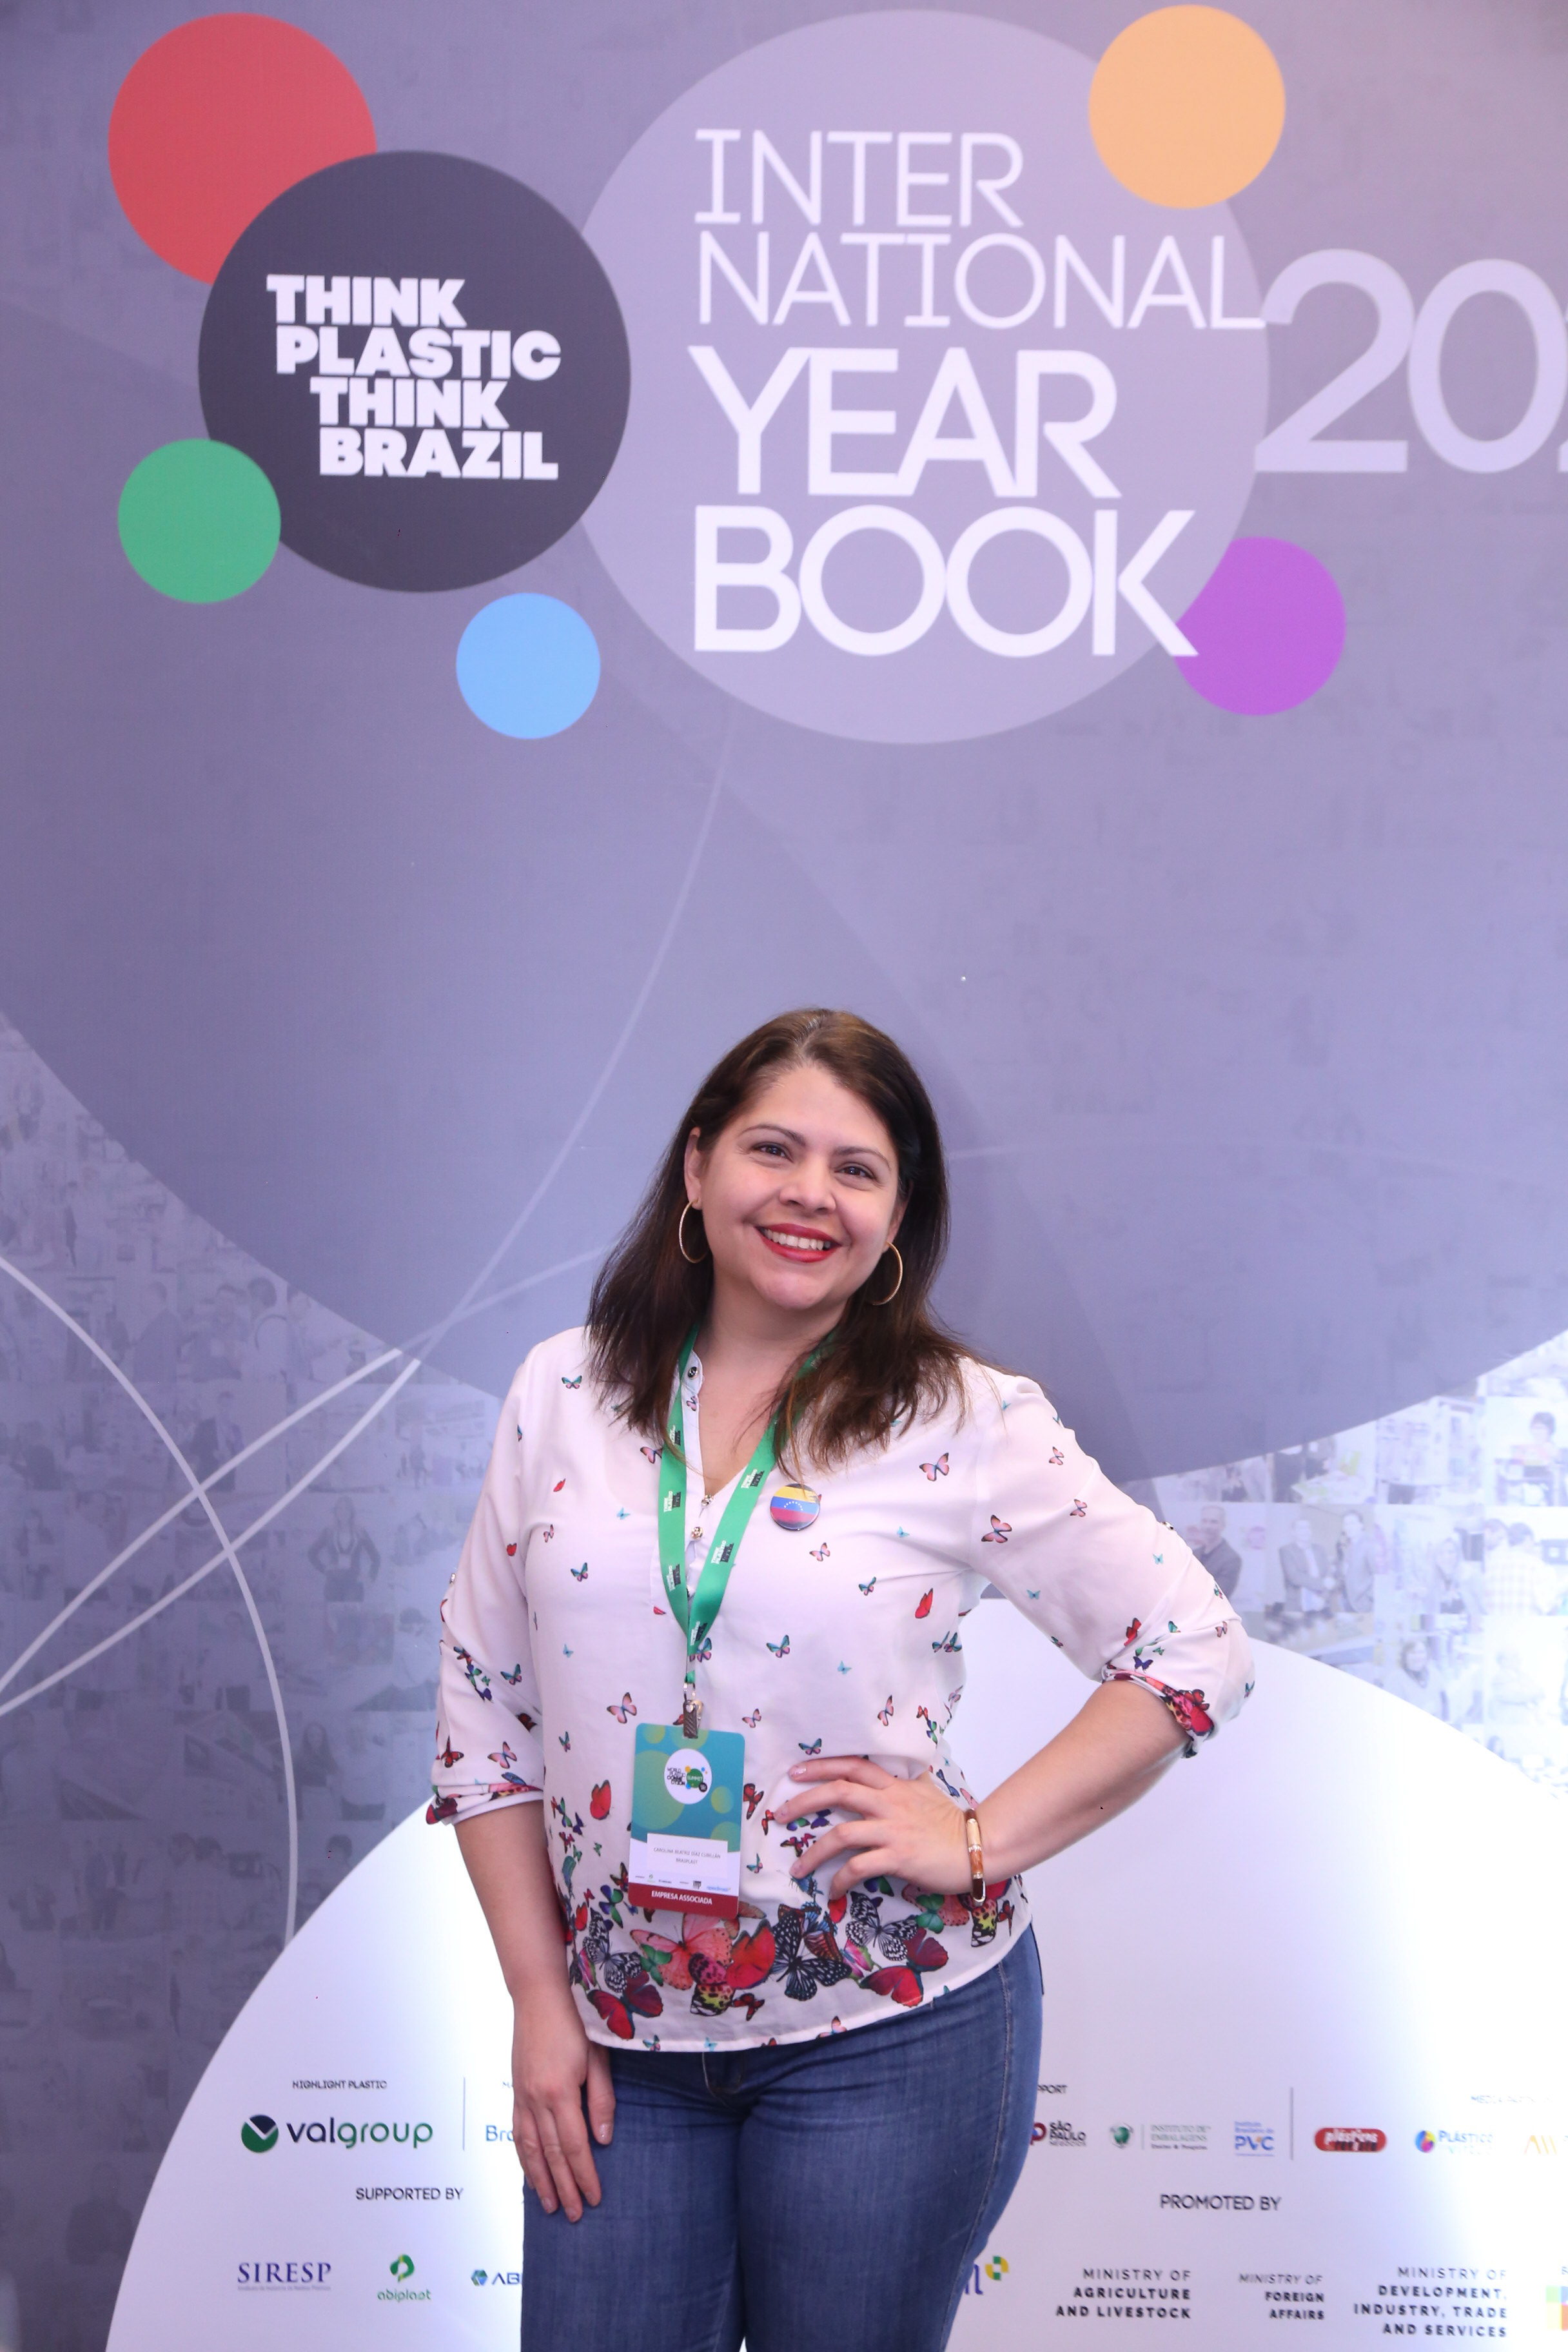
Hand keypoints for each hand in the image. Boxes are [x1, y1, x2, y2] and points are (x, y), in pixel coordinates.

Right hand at [510, 1980, 614, 2220]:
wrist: (540, 1994)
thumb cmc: (575, 2019)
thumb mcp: (598, 2056)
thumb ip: (601, 2100)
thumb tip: (603, 2141)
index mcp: (559, 2092)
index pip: (574, 2146)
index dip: (585, 2176)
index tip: (594, 2198)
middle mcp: (536, 2099)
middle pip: (551, 2155)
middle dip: (563, 2188)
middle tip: (573, 2215)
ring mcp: (522, 2096)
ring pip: (529, 2149)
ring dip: (539, 2180)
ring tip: (549, 2206)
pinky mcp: (516, 2091)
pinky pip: (518, 2133)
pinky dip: (524, 2157)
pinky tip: (530, 2171)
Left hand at [779, 1755, 970, 1900]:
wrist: (977, 1847)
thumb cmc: (952, 1824)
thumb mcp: (928, 1793)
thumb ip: (908, 1784)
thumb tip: (901, 1773)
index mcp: (895, 1787)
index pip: (853, 1767)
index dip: (822, 1765)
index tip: (796, 1771)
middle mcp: (890, 1804)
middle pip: (839, 1792)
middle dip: (805, 1801)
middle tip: (782, 1813)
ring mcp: (892, 1831)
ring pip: (842, 1834)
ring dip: (814, 1852)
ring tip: (799, 1868)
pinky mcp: (898, 1857)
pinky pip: (859, 1868)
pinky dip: (840, 1880)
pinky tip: (833, 1890)